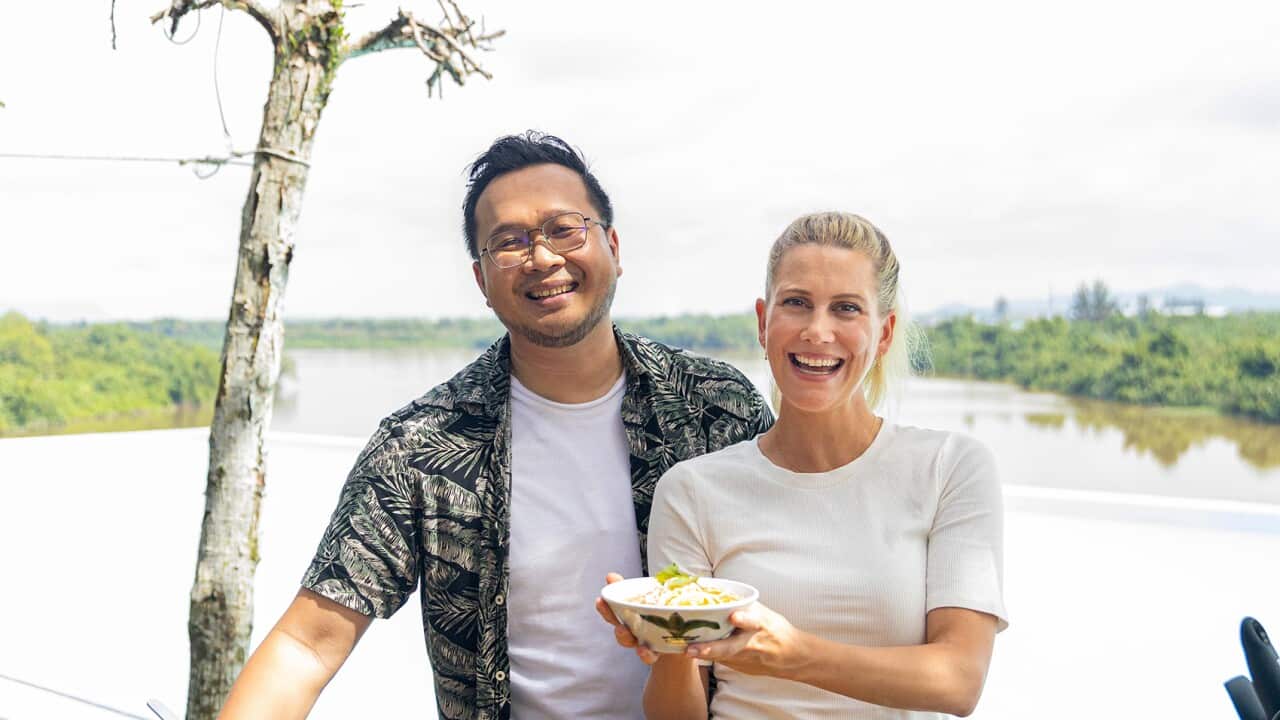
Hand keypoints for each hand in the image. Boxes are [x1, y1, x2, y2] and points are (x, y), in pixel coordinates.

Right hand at [594, 572, 659, 664]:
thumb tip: (611, 575)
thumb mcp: (653, 597)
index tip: (600, 599)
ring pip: (630, 643)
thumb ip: (633, 587)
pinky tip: (645, 650)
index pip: (612, 613)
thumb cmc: (664, 614)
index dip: (605, 607)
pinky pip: (648, 656)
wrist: (683, 639)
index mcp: (629, 617)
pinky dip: (645, 654)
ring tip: (627, 633)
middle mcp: (633, 632)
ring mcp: (642, 643)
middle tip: (617, 622)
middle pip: (618, 629)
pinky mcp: (655, 652)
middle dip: (614, 624)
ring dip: (627, 639)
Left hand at [684, 603, 807, 678]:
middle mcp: (753, 643)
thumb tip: (714, 590)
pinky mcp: (743, 667)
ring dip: (705, 654)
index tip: (734, 617)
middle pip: (731, 647)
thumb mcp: (763, 612)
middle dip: (711, 648)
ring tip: (686, 651)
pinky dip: (709, 655)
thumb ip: (742, 604)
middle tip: (691, 649)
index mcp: (762, 624)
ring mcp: (747, 658)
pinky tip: (693, 652)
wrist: (792, 655)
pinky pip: (723, 660)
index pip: (753, 621)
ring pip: (723, 656)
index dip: (744, 619)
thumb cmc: (775, 628)